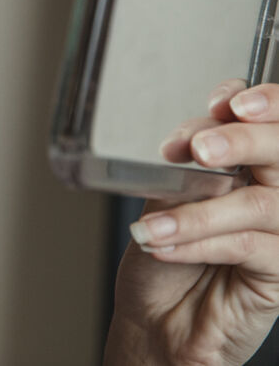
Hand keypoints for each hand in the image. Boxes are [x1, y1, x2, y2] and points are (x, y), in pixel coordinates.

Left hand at [105, 80, 278, 364]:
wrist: (155, 318)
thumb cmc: (162, 254)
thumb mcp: (167, 196)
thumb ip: (189, 164)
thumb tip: (196, 136)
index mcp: (251, 164)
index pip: (272, 120)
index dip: (261, 101)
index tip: (224, 103)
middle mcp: (275, 191)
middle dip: (240, 141)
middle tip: (201, 149)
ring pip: (258, 202)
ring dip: (197, 210)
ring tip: (153, 224)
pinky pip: (246, 245)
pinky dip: (197, 242)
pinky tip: (163, 245)